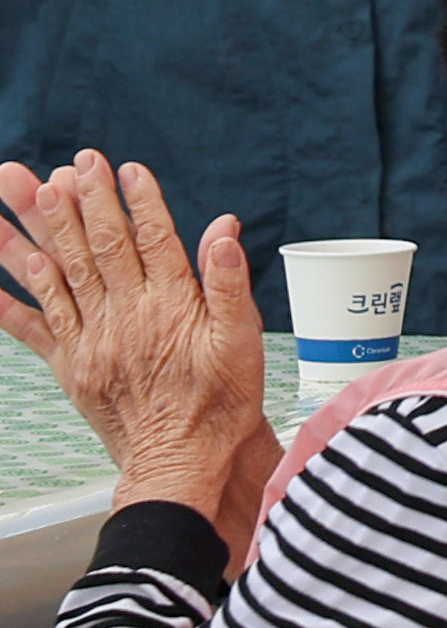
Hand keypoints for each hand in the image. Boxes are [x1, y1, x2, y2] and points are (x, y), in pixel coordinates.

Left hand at [0, 160, 274, 551]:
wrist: (181, 463)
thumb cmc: (219, 404)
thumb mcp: (243, 343)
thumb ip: (230, 284)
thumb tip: (224, 231)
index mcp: (169, 307)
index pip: (151, 240)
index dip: (138, 202)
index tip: (124, 168)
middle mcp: (123, 317)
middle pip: (96, 248)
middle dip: (82, 201)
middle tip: (69, 164)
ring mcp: (90, 340)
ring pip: (57, 274)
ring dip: (36, 229)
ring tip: (18, 190)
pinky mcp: (70, 364)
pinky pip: (32, 325)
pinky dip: (11, 296)